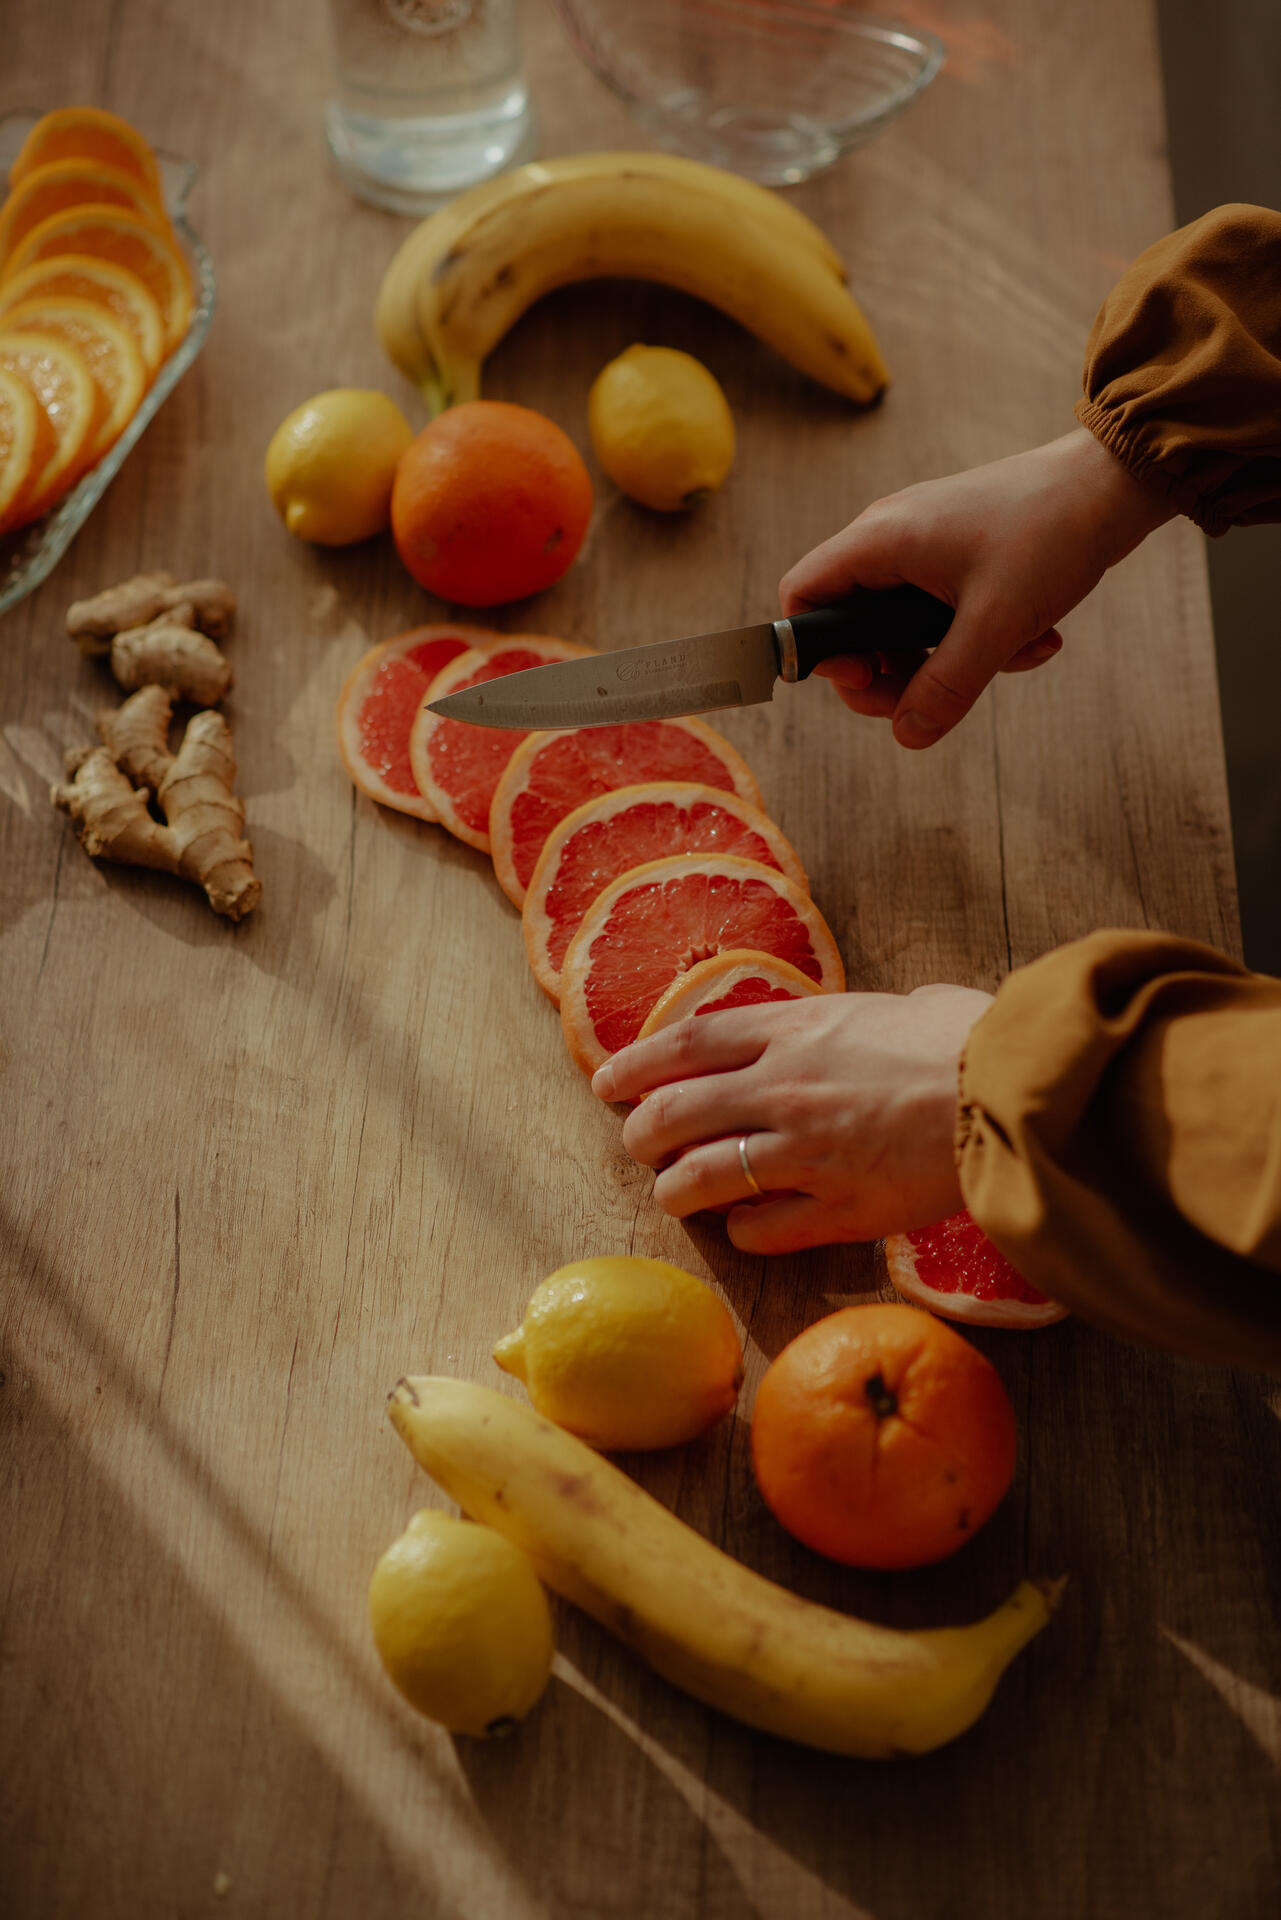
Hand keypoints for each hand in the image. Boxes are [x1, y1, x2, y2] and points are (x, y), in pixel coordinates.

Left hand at [591, 985, 993, 1253]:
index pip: (686, 1045)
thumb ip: (855, 1019)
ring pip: (704, 1178)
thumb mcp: (897, 1005)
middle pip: (675, 1114)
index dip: (635, 1064)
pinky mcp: (841, 1208)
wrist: (1014, 1091)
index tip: (608, 1082)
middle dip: (642, 1134)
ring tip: (675, 1196)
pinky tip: (744, 1231)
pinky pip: (765, 1230)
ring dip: (677, 1191)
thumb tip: (867, 1021)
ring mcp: (808, 1153)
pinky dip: (744, 1232)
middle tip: (638, 1145)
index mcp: (795, 1031)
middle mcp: (784, 1089)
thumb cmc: (968, 1037)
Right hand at [779, 428, 1175, 748]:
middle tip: (931, 697)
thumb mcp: (996, 624)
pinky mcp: (958, 555)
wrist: (1115, 484)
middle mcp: (891, 538)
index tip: (869, 679)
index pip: (802, 598)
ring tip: (1006, 661)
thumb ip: (945, 685)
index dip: (820, 652)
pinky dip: (980, 638)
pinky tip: (1035, 642)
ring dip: (949, 659)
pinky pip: (944, 614)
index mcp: (880, 540)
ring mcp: (925, 545)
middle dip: (892, 672)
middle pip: (850, 625)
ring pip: (903, 627)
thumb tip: (906, 735)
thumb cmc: (1053, 533)